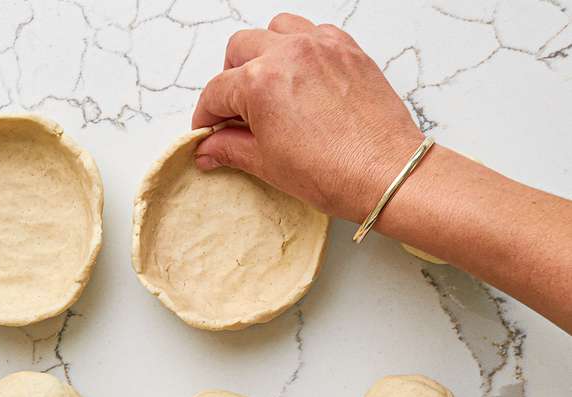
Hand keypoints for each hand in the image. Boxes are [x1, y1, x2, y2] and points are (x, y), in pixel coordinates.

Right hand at [192, 13, 422, 220]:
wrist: (384, 172)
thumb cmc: (330, 171)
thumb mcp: (266, 164)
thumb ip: (230, 148)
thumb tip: (210, 148)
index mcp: (260, 82)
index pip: (215, 91)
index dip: (206, 116)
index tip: (208, 132)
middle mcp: (288, 54)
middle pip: (240, 48)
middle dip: (230, 78)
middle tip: (235, 110)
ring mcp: (321, 46)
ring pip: (276, 29)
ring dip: (264, 51)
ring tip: (268, 84)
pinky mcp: (348, 49)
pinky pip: (315, 32)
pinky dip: (301, 48)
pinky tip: (302, 78)